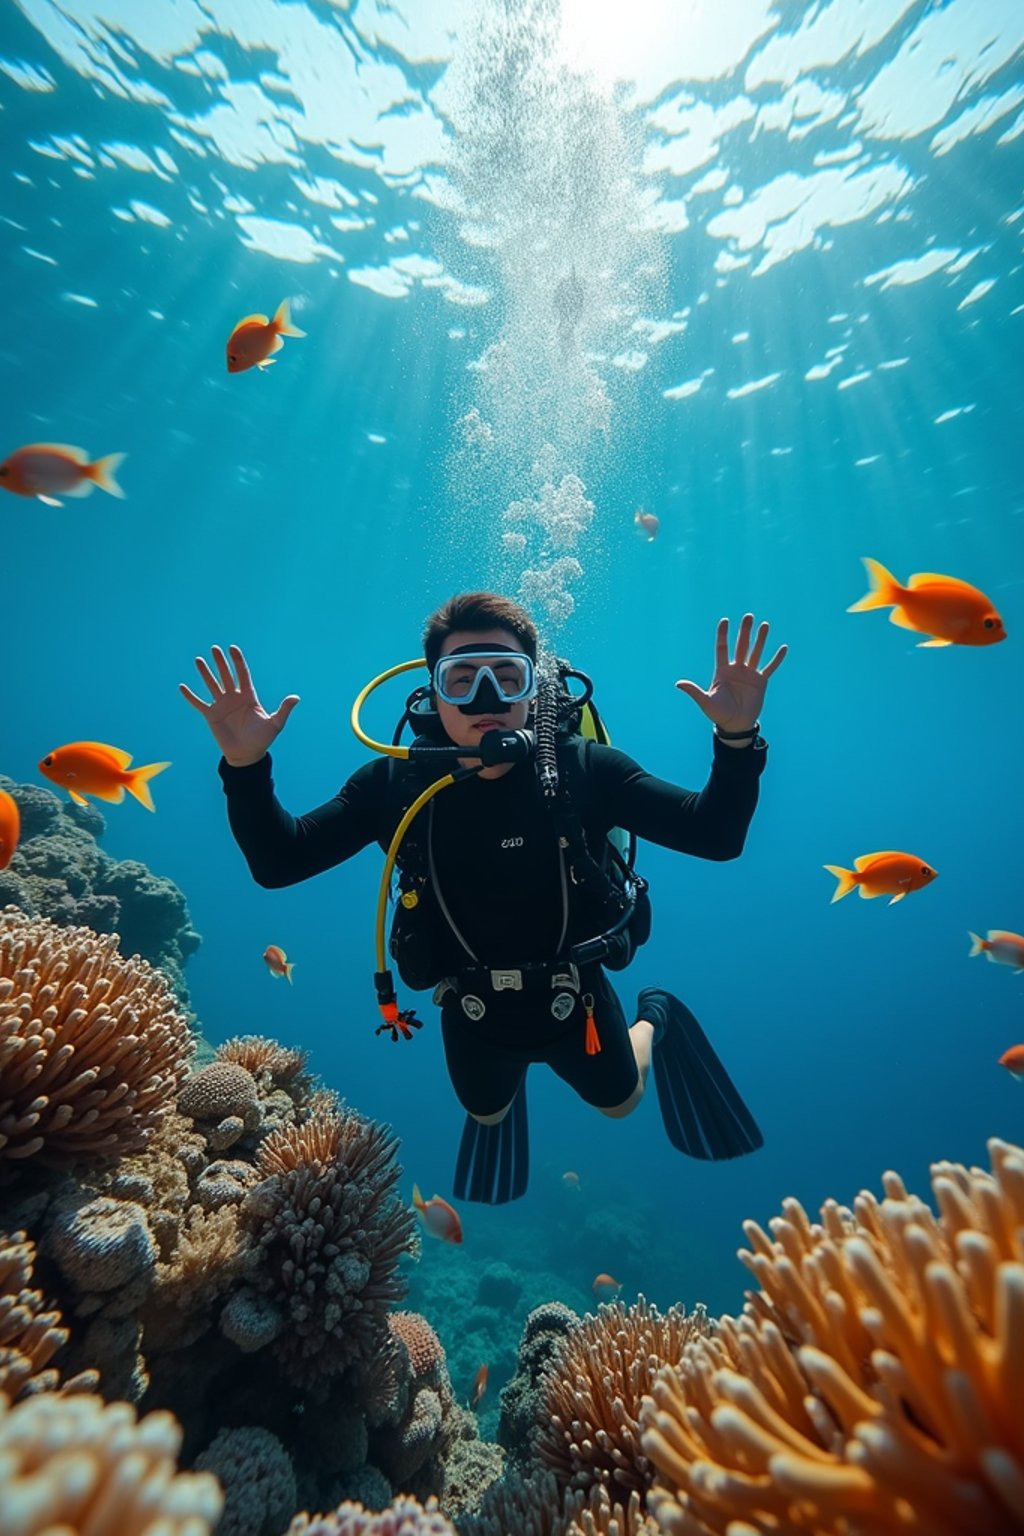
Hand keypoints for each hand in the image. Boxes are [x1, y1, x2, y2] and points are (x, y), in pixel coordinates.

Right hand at [180, 644, 298, 766]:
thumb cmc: (262, 740)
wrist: (247, 755)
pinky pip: (198, 703)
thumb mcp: (275, 724)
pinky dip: (190, 696)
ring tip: (199, 660)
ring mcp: (222, 706)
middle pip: (226, 675)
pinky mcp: (211, 716)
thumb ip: (283, 710)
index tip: (233, 648)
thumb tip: (296, 698)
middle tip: (214, 648)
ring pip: (212, 685)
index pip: (242, 674)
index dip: (238, 661)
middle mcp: (234, 698)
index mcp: (249, 697)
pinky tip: (182, 687)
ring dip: (205, 673)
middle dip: (220, 662)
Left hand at [676, 615, 786, 733]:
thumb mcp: (706, 702)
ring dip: (761, 639)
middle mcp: (736, 669)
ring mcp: (749, 674)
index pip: (722, 648)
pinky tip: (783, 648)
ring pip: (756, 652)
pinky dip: (777, 659)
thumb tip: (678, 684)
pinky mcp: (761, 682)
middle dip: (745, 631)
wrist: (735, 725)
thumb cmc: (718, 714)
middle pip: (741, 646)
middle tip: (748, 616)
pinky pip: (770, 668)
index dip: (723, 635)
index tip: (725, 620)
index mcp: (722, 671)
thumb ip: (694, 691)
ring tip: (765, 625)